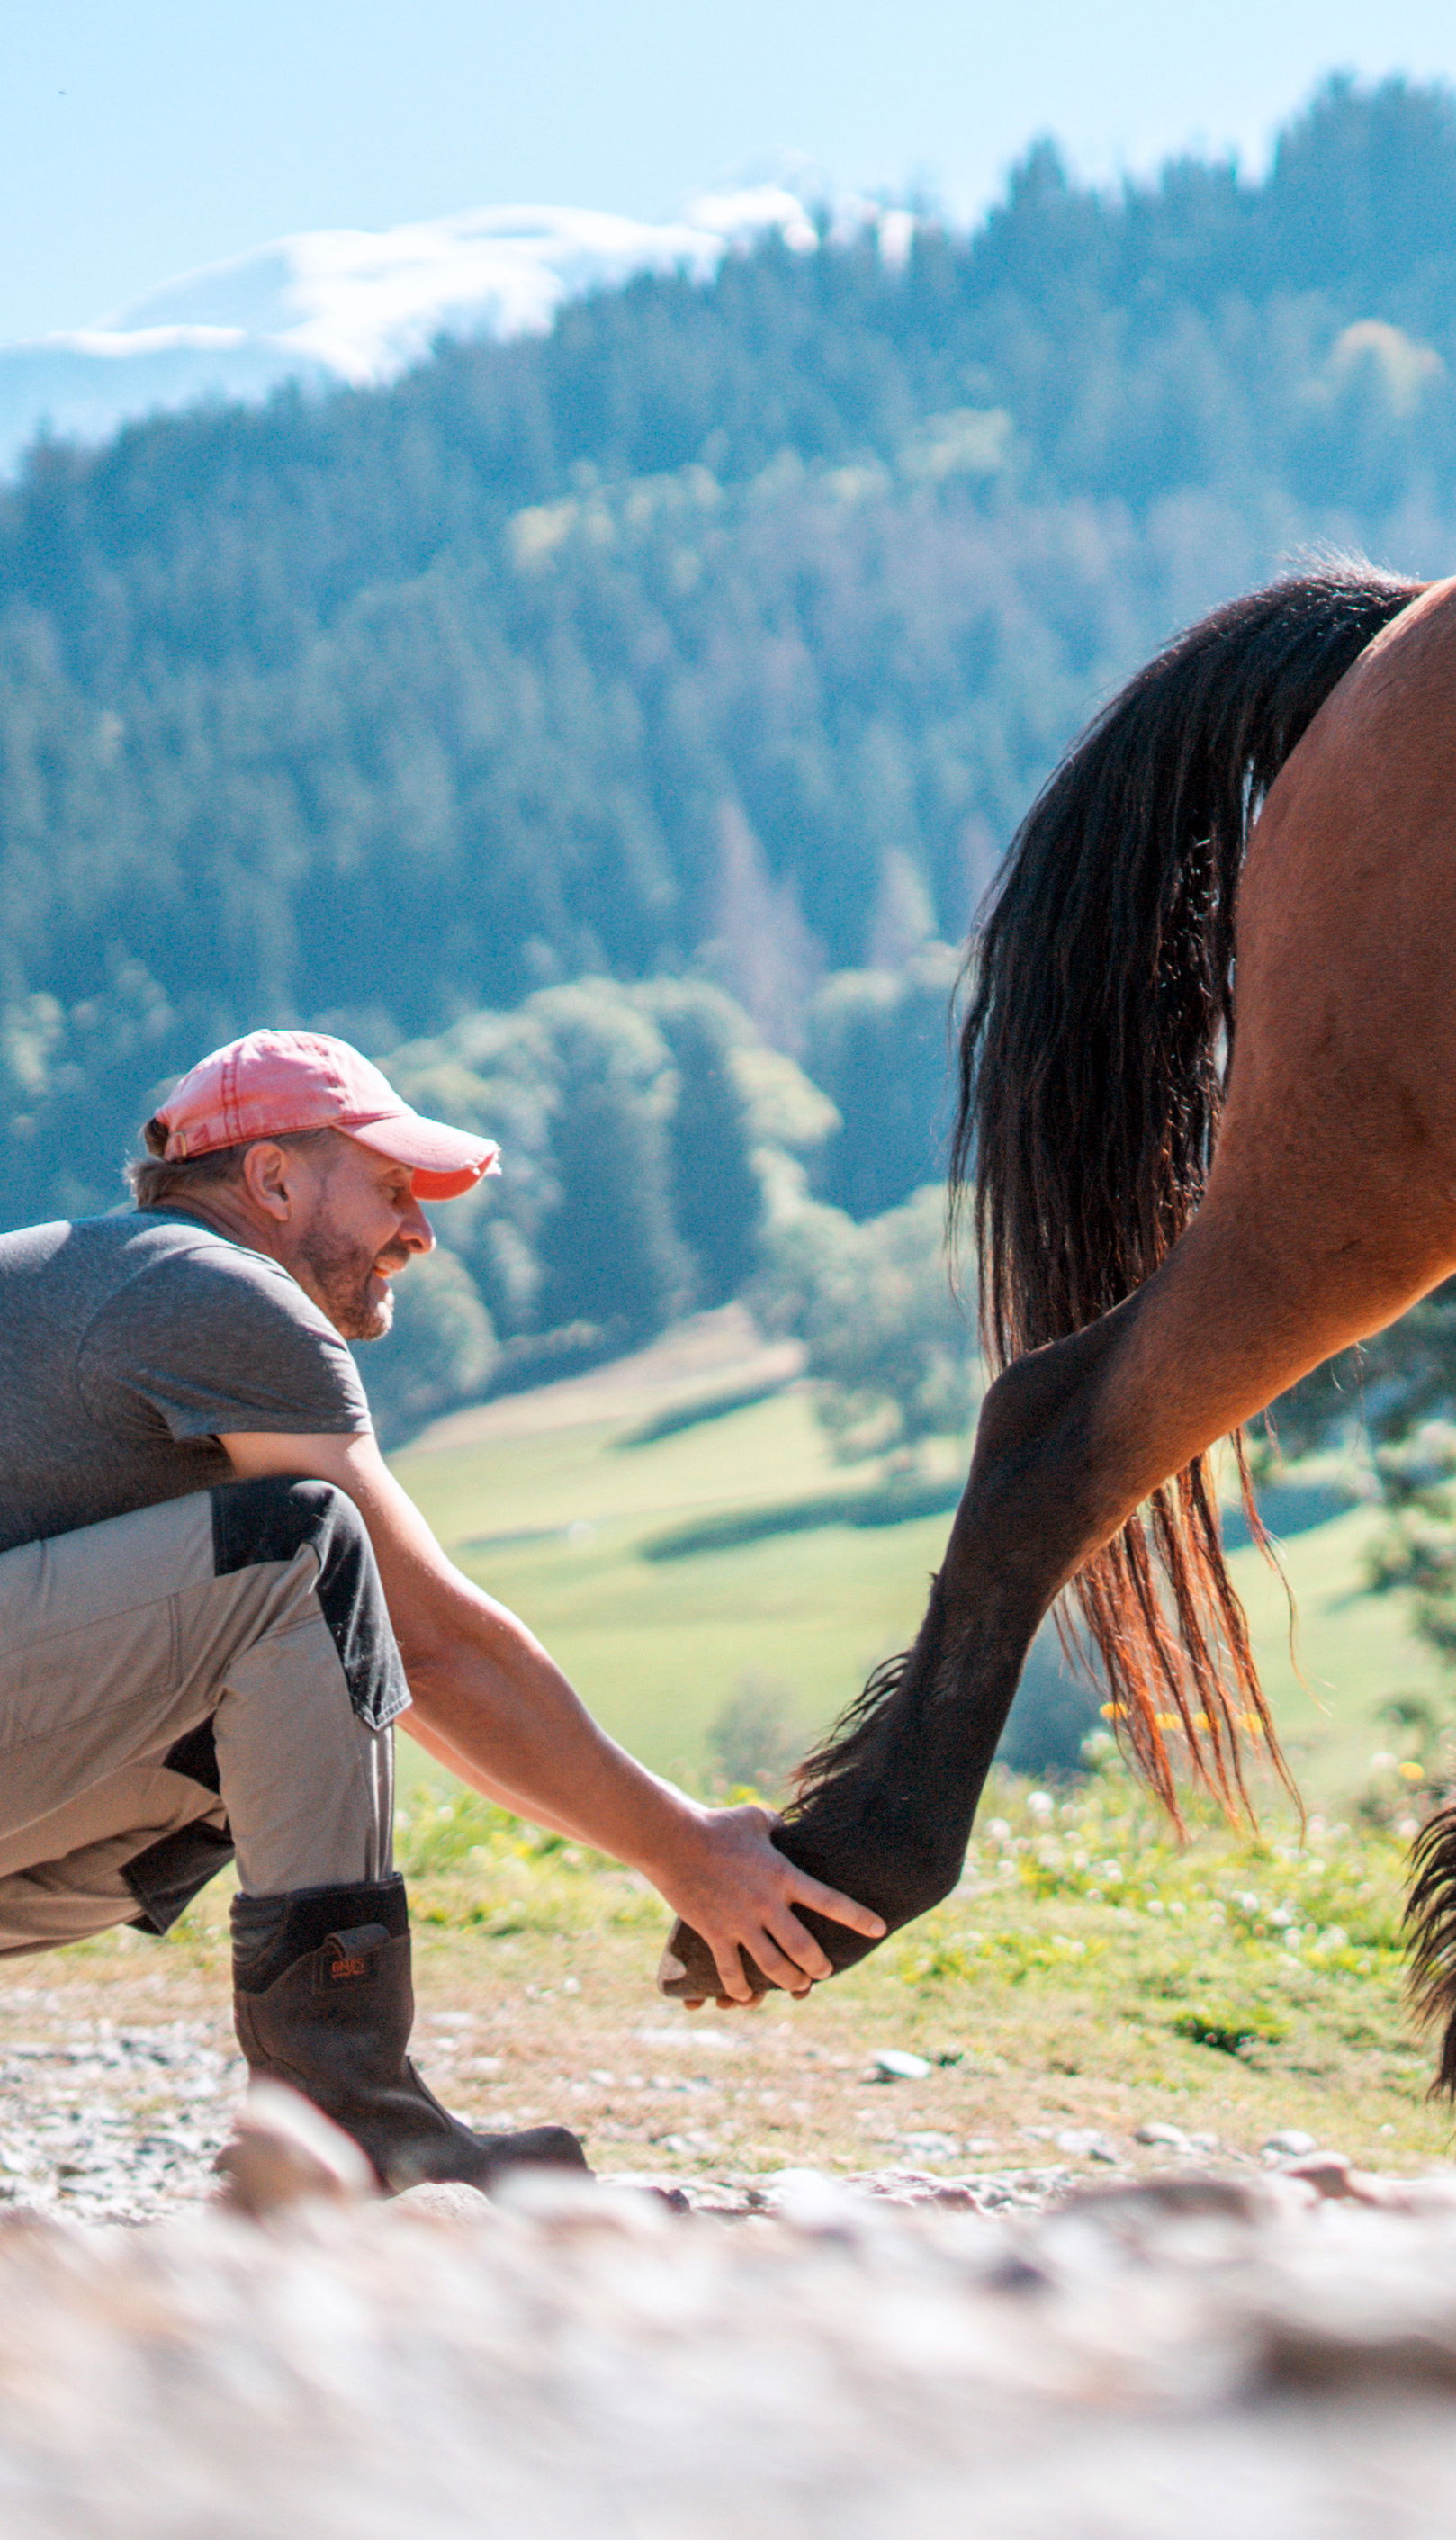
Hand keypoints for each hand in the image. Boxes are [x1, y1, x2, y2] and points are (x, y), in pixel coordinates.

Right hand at [647, 1800, 884, 2006]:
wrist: (674, 1839)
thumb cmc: (717, 1824)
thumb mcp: (756, 1817)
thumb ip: (778, 1825)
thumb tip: (787, 1826)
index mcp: (783, 1876)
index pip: (830, 1901)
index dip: (857, 1917)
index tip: (879, 1929)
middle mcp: (767, 1903)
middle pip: (804, 1947)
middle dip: (820, 1965)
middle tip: (825, 1972)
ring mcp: (740, 1922)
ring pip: (773, 1966)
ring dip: (789, 1981)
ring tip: (798, 1986)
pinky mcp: (714, 1933)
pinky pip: (731, 1971)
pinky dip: (740, 1989)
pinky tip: (745, 1998)